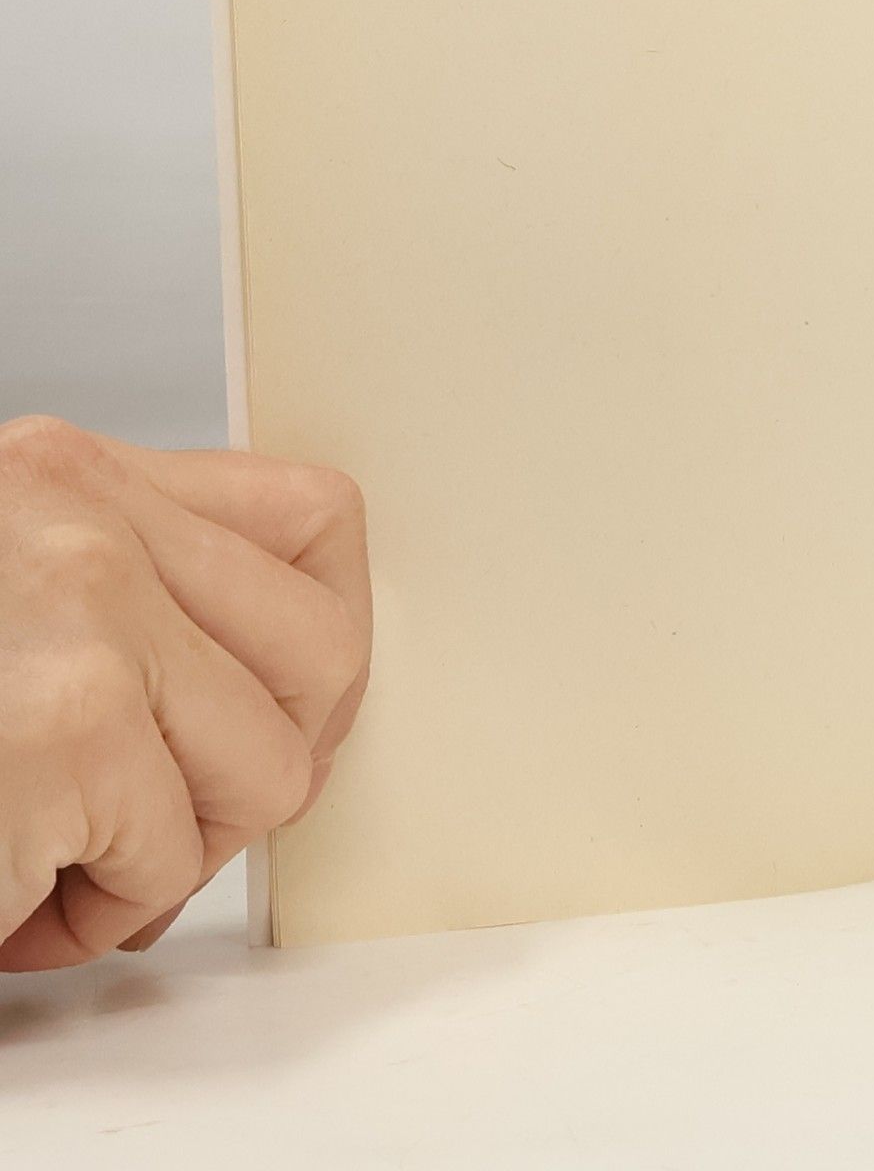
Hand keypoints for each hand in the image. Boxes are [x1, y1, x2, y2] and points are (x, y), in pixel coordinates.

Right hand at [0, 417, 371, 969]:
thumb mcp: (12, 591)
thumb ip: (135, 596)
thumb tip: (293, 679)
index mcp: (65, 474)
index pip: (317, 520)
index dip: (324, 643)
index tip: (288, 709)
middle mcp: (77, 522)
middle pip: (326, 655)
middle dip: (256, 767)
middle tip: (162, 807)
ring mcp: (79, 619)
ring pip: (270, 771)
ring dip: (171, 852)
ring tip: (65, 856)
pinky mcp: (62, 734)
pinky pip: (169, 860)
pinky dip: (93, 916)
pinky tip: (12, 897)